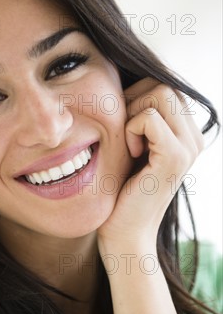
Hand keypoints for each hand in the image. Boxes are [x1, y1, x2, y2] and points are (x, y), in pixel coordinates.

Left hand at [97, 78, 203, 248]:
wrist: (123, 233)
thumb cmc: (119, 192)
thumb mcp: (130, 146)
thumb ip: (138, 117)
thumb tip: (127, 80)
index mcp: (186, 134)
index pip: (165, 85)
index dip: (136, 97)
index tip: (123, 128)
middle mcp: (194, 138)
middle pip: (164, 84)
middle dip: (132, 101)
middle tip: (122, 135)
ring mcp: (189, 147)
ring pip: (161, 92)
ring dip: (132, 113)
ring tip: (128, 145)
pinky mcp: (176, 157)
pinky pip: (150, 117)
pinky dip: (131, 129)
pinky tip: (130, 153)